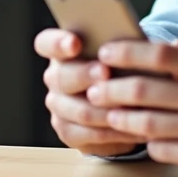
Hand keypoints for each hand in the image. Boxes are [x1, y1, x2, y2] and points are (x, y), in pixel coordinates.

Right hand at [34, 28, 144, 155]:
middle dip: (85, 75)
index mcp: (62, 49)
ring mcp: (59, 105)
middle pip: (61, 77)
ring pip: (77, 109)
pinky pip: (87, 134)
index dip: (57, 42)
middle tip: (106, 72)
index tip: (75, 43)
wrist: (126, 101)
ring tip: (127, 105)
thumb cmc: (125, 65)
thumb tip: (128, 42)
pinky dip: (112, 131)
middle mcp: (55, 77)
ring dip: (104, 109)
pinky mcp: (68, 131)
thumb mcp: (122, 51)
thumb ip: (118, 45)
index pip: (46, 43)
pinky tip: (131, 128)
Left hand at [89, 40, 177, 176]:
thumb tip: (162, 43)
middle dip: (111, 89)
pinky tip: (145, 138)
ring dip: (122, 119)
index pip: (161, 53)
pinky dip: (150, 143)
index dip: (127, 52)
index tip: (105, 53)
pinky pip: (164, 151)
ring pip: (148, 123)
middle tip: (94, 89)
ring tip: (108, 114)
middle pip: (145, 89)